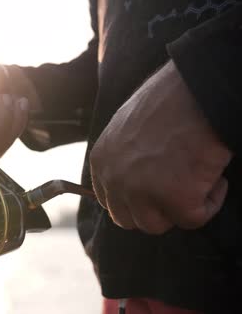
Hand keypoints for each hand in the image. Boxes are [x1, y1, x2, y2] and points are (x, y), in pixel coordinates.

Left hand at [90, 60, 232, 234]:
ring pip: (157, 224)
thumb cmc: (169, 101)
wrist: (198, 89)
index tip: (156, 192)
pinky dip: (210, 201)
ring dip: (179, 207)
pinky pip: (194, 219)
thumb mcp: (127, 129)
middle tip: (179, 186)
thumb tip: (132, 182)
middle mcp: (115, 179)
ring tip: (195, 177)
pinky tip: (214, 174)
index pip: (110, 201)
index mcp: (101, 161)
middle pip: (130, 219)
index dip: (135, 201)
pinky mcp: (175, 199)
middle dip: (155, 209)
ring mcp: (142, 191)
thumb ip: (122, 158)